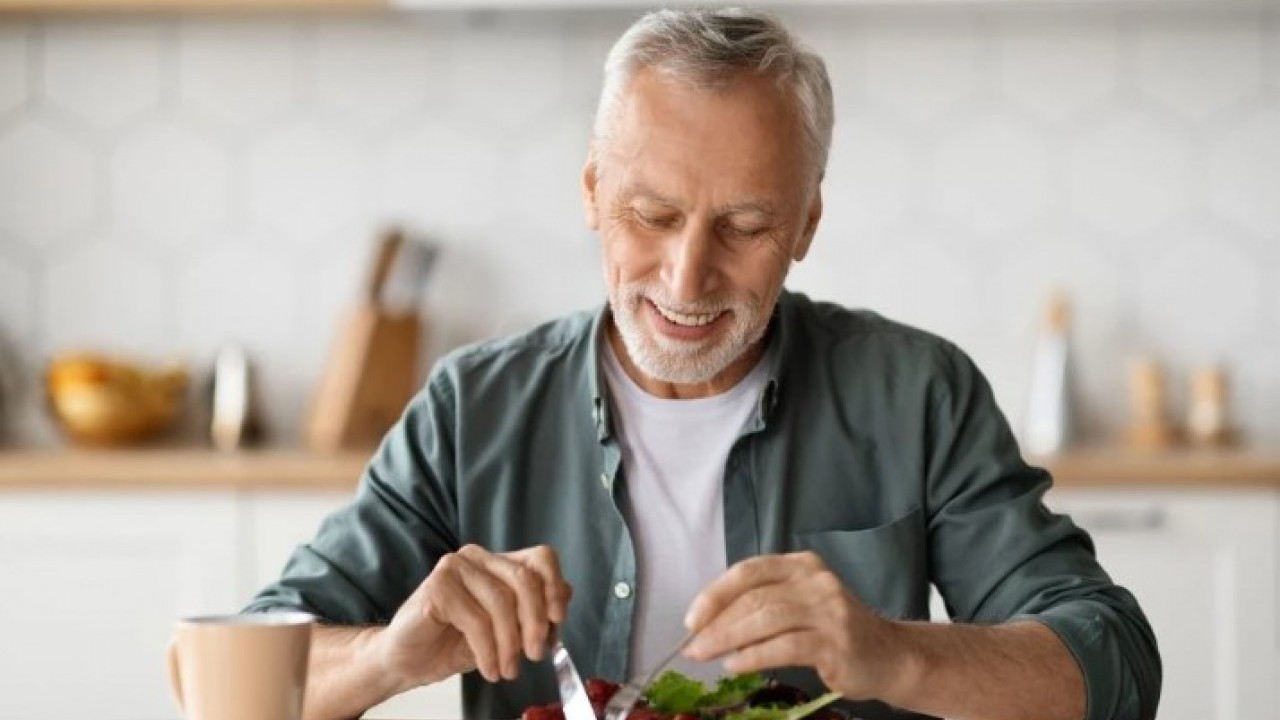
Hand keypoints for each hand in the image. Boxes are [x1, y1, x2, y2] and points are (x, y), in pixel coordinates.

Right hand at [376, 544, 573, 688]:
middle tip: (535, 656)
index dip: (554, 586)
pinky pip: (477, 620)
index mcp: (499, 563)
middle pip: (525, 580)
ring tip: (507, 670)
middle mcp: (478, 557)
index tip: (558, 620)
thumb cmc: (454, 643)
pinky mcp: (437, 587)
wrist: (407, 660)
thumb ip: (533, 612)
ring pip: (502, 602)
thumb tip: (565, 597)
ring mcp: (455, 567)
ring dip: (510, 645)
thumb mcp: (505, 631)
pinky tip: (488, 668)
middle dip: (535, 624)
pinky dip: (488, 651)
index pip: (541, 559)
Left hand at [681, 551, 907, 700]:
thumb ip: (762, 606)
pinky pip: (785, 646)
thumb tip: (708, 626)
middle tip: (693, 646)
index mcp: (801, 565)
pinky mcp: (836, 642)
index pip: (749, 571)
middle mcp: (816, 581)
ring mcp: (829, 610)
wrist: (890, 656)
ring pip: (766, 619)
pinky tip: (736, 665)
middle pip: (754, 598)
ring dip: (728, 639)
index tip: (692, 619)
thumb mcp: (800, 606)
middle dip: (717, 623)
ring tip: (706, 656)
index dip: (715, 594)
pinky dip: (754, 656)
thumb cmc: (835, 632)